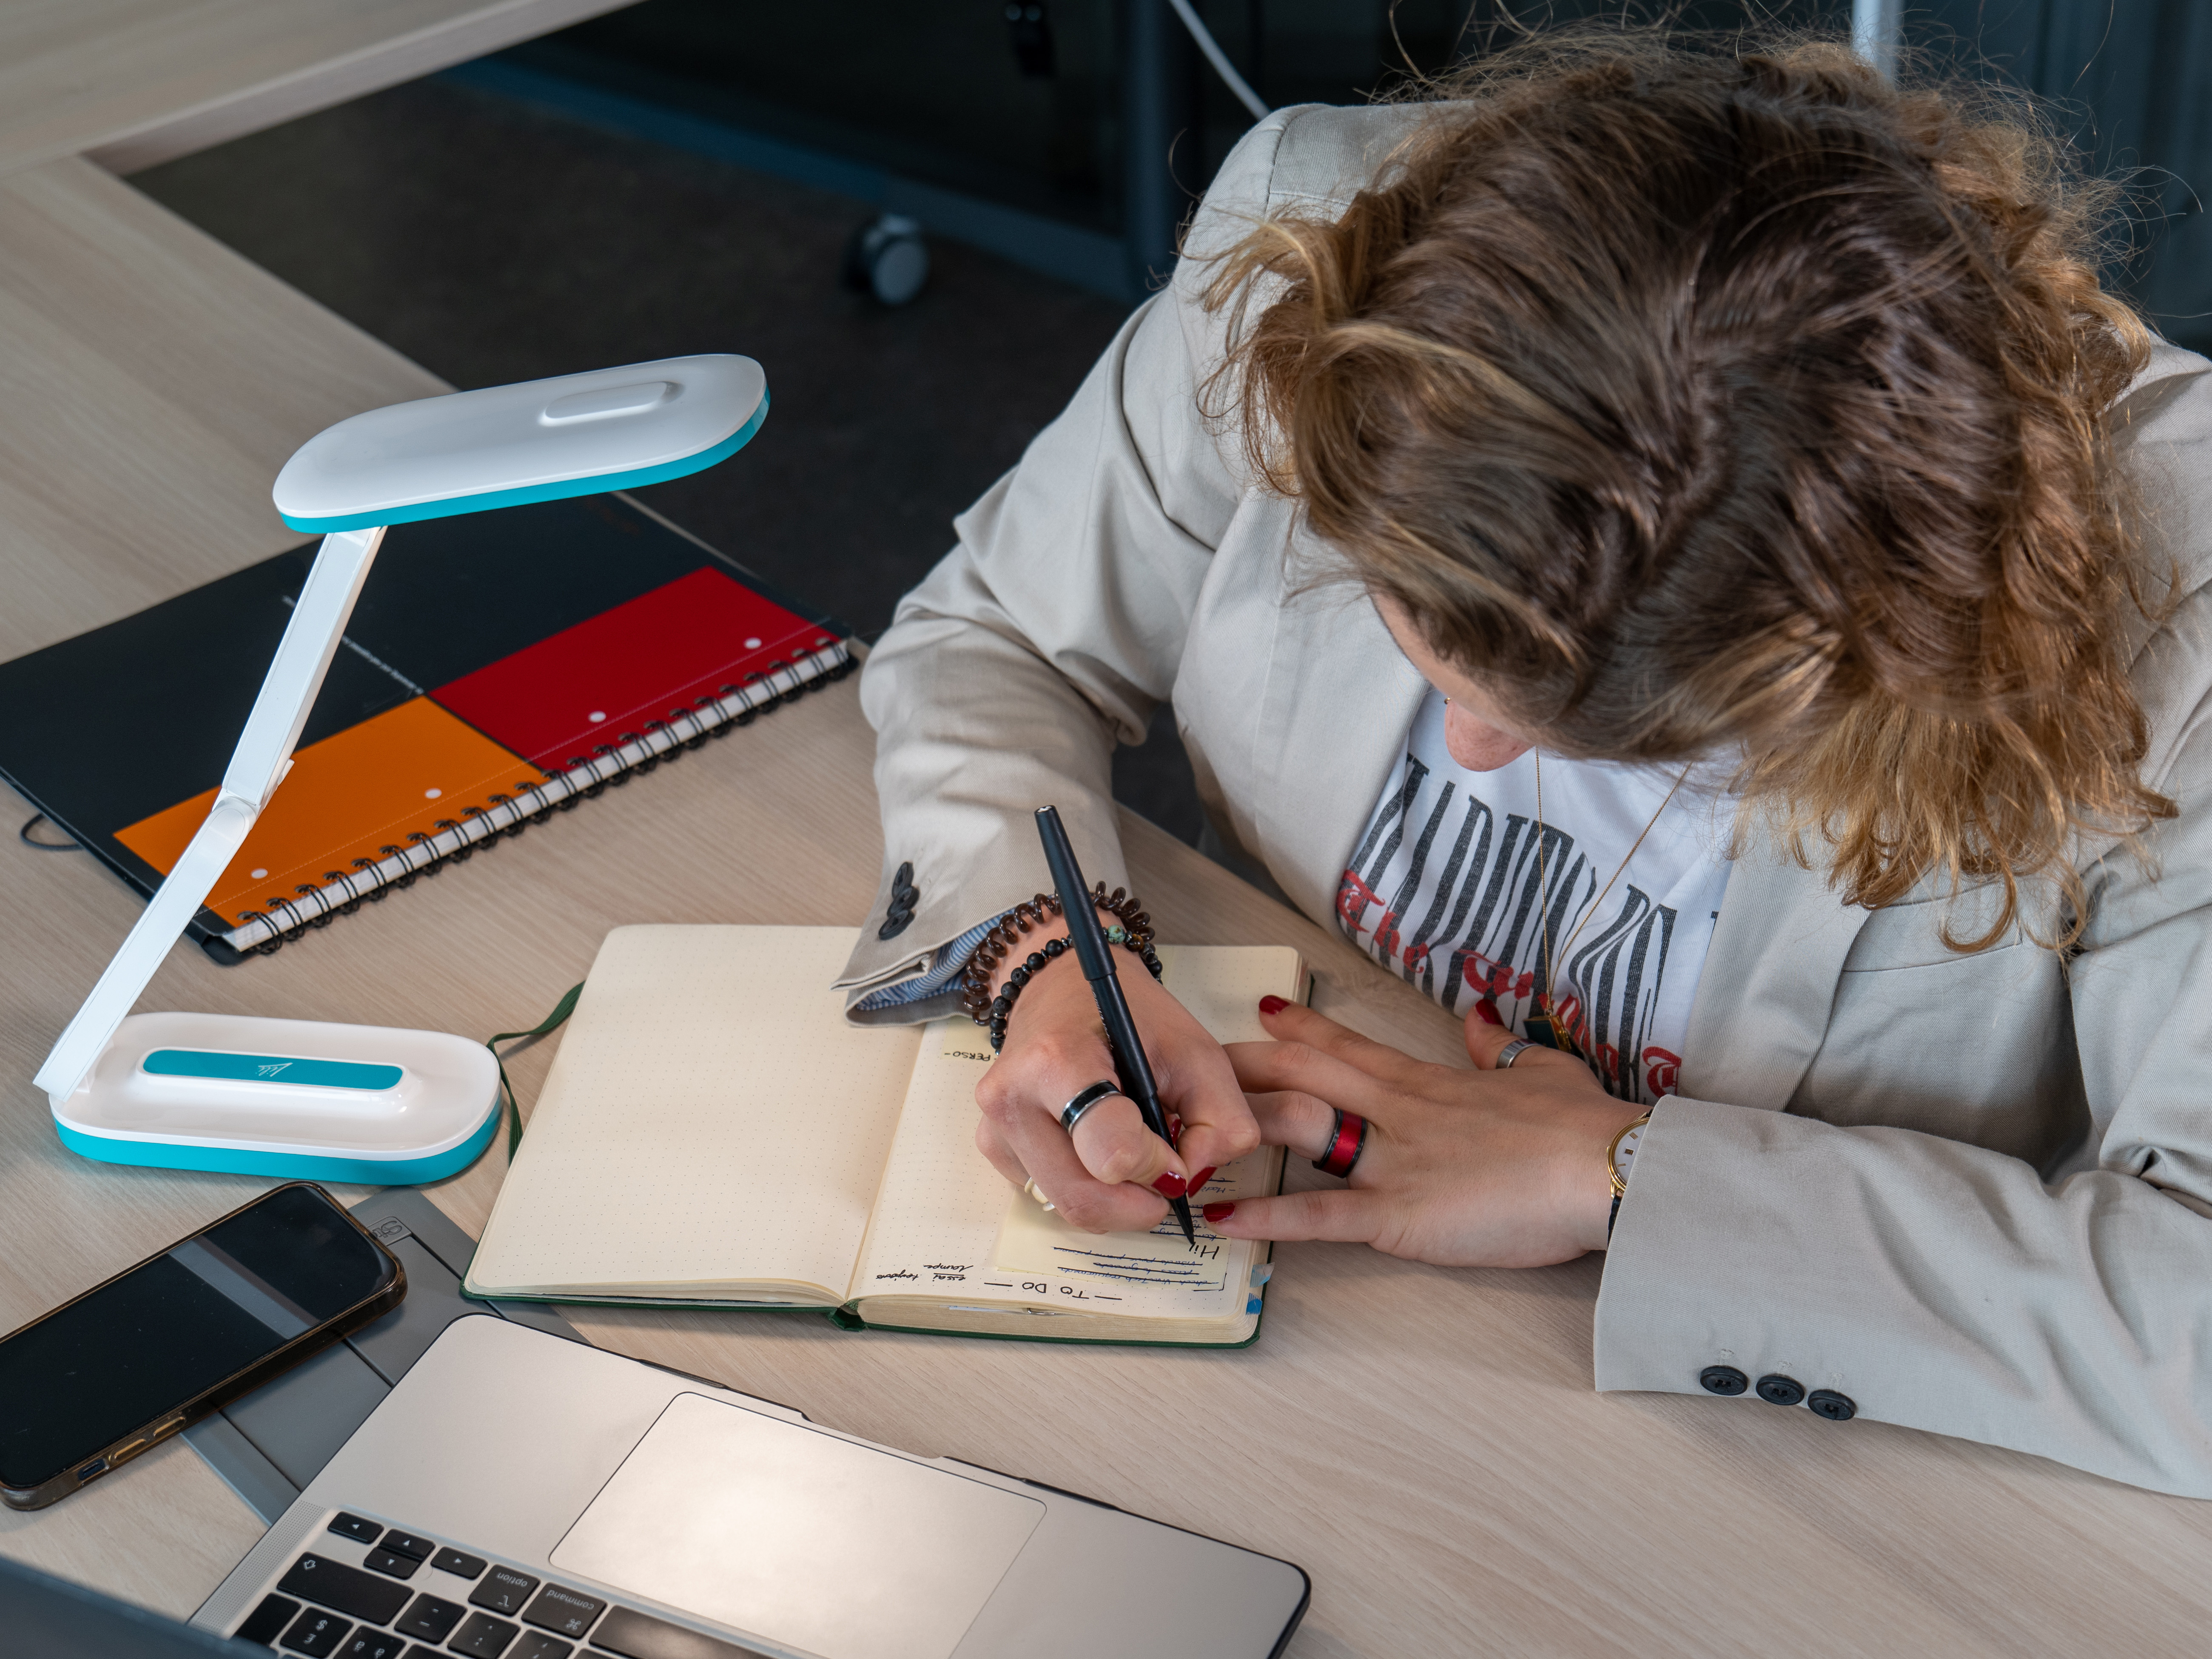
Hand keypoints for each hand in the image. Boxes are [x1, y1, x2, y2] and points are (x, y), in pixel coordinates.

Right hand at [973, 918, 1258, 1233]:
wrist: (1062, 986)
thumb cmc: (1129, 1015)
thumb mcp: (1197, 1051)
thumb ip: (1220, 1120)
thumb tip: (1193, 1179)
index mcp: (1057, 1061)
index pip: (1113, 1154)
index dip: (1157, 1167)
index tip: (1176, 1150)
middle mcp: (1012, 1098)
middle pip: (1083, 1199)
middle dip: (1138, 1202)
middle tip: (1165, 1175)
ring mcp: (995, 1127)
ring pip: (1066, 1207)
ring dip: (1114, 1198)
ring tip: (1133, 1151)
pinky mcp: (993, 1147)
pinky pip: (1048, 1196)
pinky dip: (1086, 1187)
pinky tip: (1098, 1145)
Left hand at [1208, 999, 1643, 1266]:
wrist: (1606, 1165)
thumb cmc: (1582, 1124)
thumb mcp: (1539, 1068)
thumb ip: (1497, 1047)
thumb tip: (1476, 1019)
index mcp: (1427, 1083)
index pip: (1347, 1045)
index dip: (1301, 1027)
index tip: (1263, 1010)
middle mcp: (1397, 1113)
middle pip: (1301, 1075)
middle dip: (1241, 1067)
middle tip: (1189, 1063)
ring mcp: (1392, 1161)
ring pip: (1297, 1129)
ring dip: (1237, 1128)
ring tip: (1184, 1131)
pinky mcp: (1399, 1215)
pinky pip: (1319, 1216)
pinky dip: (1267, 1218)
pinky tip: (1220, 1219)